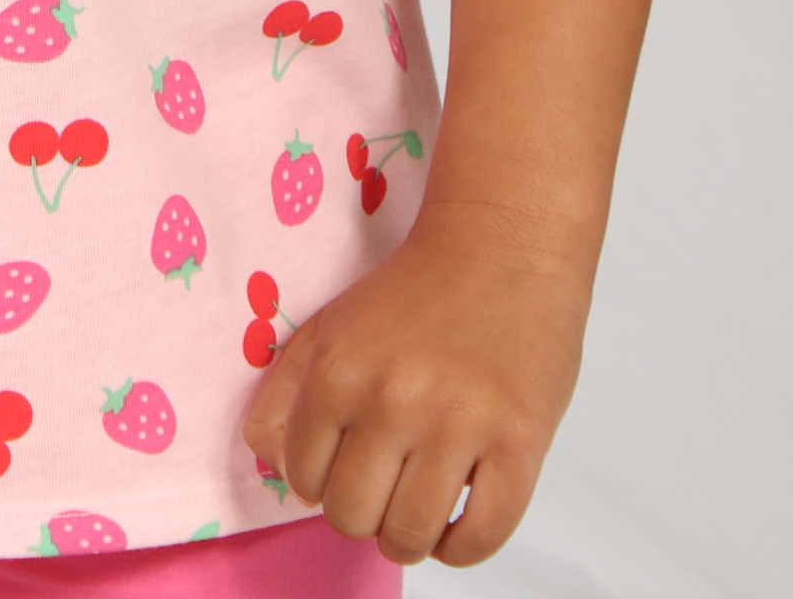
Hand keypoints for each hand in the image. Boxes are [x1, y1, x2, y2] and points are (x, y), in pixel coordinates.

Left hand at [238, 210, 586, 564]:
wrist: (502, 244)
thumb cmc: (415, 292)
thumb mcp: (333, 325)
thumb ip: (287, 393)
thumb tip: (272, 465)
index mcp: (339, 371)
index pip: (304, 478)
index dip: (322, 480)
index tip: (347, 464)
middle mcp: (393, 400)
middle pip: (352, 516)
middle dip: (363, 512)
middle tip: (384, 486)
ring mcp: (459, 424)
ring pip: (410, 536)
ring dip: (409, 535)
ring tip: (418, 506)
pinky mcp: (519, 442)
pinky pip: (481, 538)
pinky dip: (461, 548)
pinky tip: (457, 521)